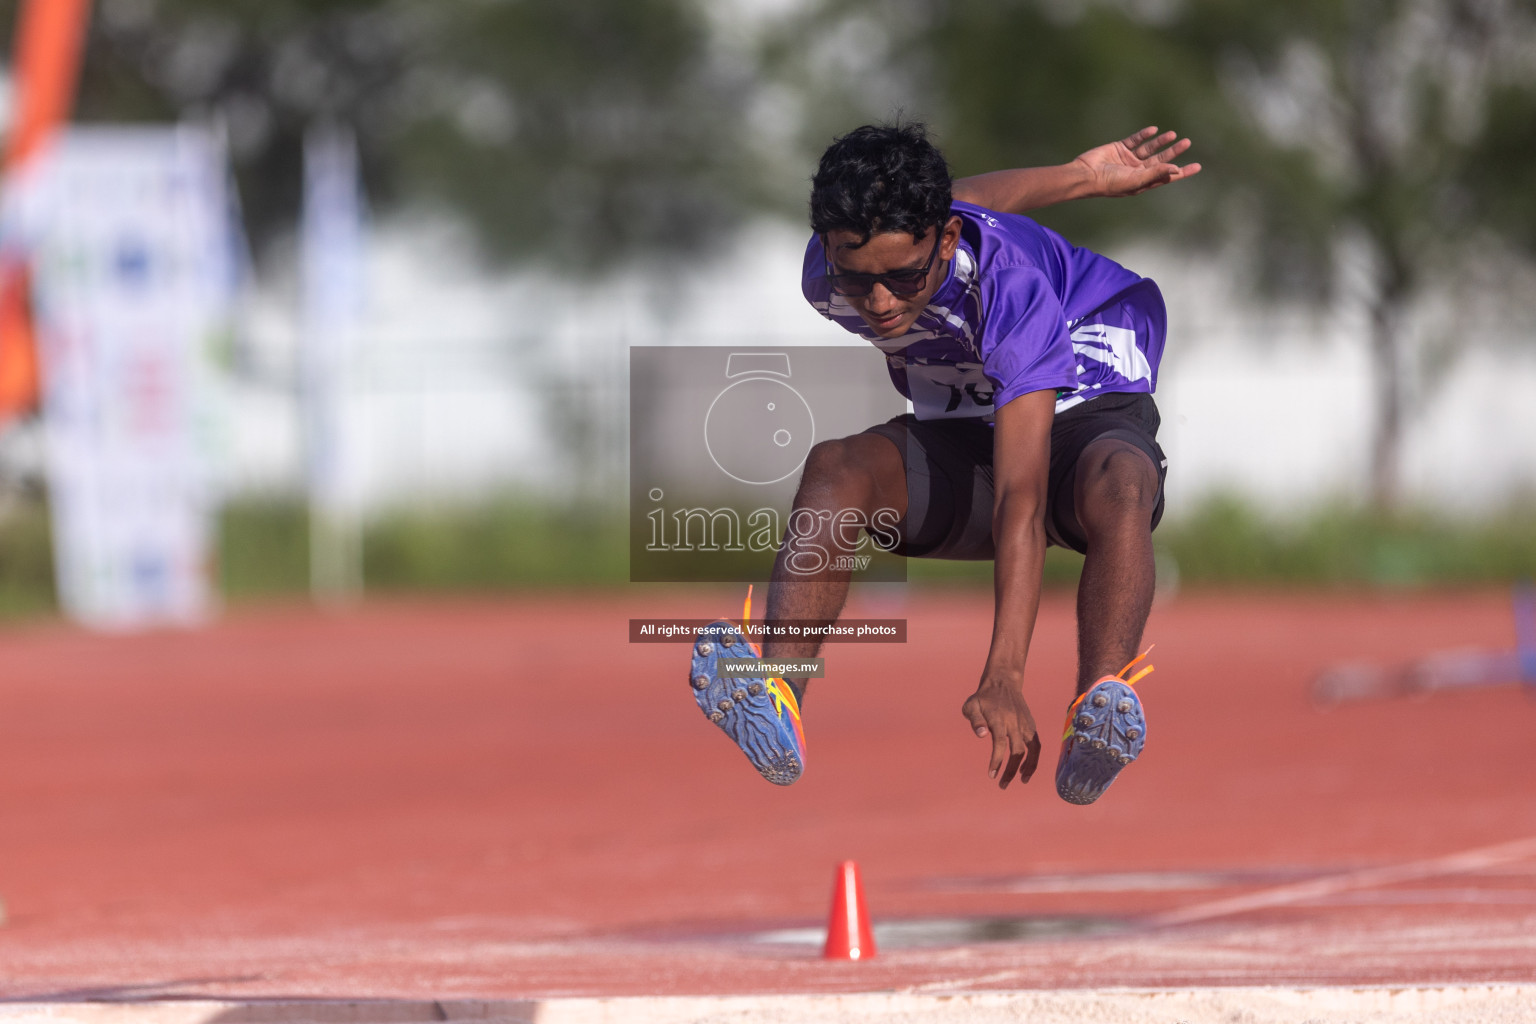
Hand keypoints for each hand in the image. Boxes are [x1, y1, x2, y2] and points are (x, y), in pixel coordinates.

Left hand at [961, 679, 1041, 789]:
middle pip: (1017, 751)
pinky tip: (1025, 769)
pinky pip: (1036, 745)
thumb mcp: (971, 705)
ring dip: (1028, 767)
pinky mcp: (1031, 725)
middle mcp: (1015, 723)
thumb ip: (975, 720)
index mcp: (999, 719)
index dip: (997, 761)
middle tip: (1002, 785)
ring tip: (1022, 781)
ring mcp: (1025, 724)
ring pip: (1032, 749)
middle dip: (1010, 770)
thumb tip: (982, 735)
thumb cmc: (983, 698)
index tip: (991, 775)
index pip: (1000, 744)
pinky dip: (1034, 758)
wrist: (1003, 683)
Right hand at [1072, 126, 1201, 198]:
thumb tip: (1176, 169)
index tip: (1197, 166)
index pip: (1166, 176)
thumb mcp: (1136, 180)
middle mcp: (1137, 170)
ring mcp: (1128, 159)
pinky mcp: (1119, 148)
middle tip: (1187, 142)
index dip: (1182, 172)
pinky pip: (1135, 140)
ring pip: (1149, 148)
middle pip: (1160, 159)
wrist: (1086, 174)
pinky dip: (1144, 135)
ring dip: (1161, 141)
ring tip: (1173, 134)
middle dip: (1173, 152)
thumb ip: (1156, 173)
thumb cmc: (1110, 183)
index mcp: (1142, 181)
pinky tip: (1153, 130)